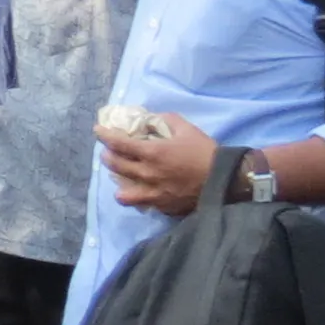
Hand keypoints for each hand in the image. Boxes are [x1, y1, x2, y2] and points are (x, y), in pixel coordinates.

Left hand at [95, 105, 219, 215]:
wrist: (226, 180)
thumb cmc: (206, 153)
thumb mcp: (187, 129)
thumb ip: (166, 120)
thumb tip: (151, 118)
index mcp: (151, 153)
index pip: (117, 143)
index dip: (104, 135)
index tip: (97, 131)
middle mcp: (147, 174)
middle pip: (115, 166)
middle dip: (108, 155)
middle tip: (109, 151)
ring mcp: (153, 193)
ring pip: (122, 192)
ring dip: (118, 181)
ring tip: (122, 175)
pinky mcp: (162, 206)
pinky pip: (141, 203)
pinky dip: (136, 196)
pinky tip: (140, 190)